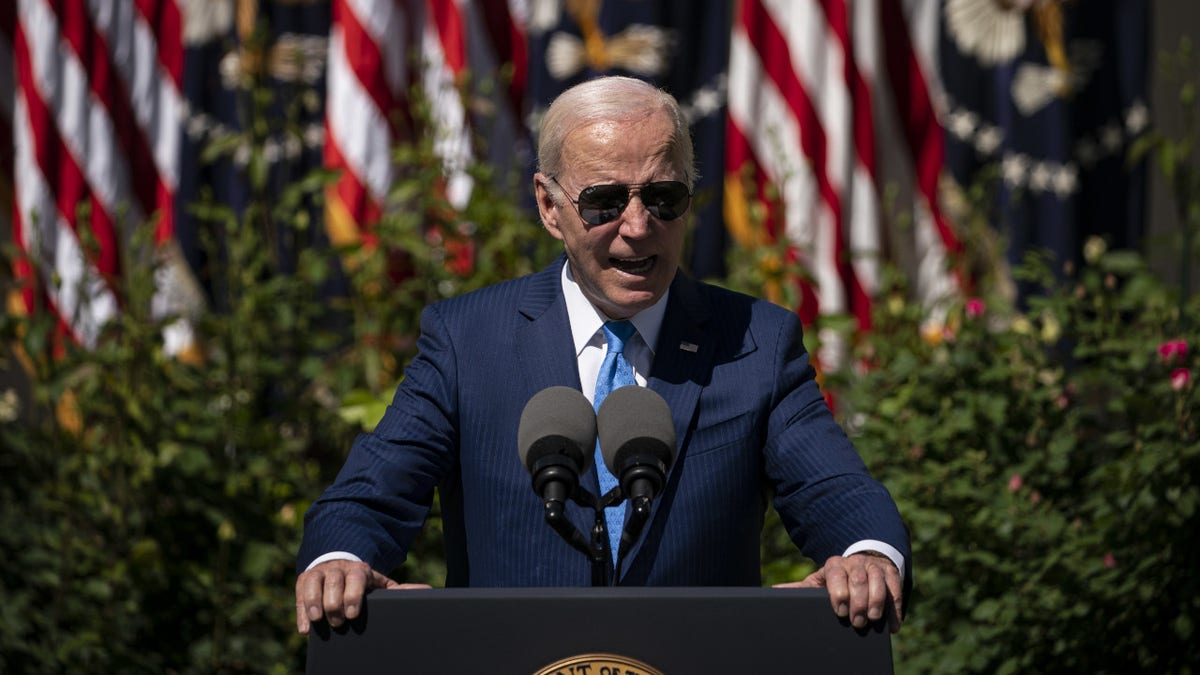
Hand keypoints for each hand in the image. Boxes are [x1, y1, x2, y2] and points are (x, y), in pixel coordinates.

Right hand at [294, 560, 429, 634]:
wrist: (339, 564)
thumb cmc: (363, 582)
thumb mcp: (380, 584)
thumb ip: (400, 591)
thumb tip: (428, 590)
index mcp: (360, 569)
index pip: (356, 578)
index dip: (353, 595)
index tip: (352, 614)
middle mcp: (338, 568)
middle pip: (333, 581)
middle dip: (334, 602)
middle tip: (338, 622)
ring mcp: (320, 572)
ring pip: (313, 583)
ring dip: (314, 602)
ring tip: (318, 620)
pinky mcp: (304, 580)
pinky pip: (298, 593)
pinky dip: (301, 611)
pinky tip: (305, 629)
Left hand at [774, 553, 903, 632]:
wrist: (862, 562)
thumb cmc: (836, 579)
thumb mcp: (819, 581)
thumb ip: (801, 588)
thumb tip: (773, 591)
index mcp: (834, 564)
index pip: (836, 574)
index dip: (838, 593)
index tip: (839, 611)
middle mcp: (855, 563)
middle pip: (859, 579)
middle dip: (858, 602)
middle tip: (857, 622)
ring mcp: (874, 567)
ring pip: (878, 581)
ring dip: (876, 602)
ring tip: (872, 620)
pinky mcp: (891, 574)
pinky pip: (895, 588)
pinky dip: (894, 608)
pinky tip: (892, 625)